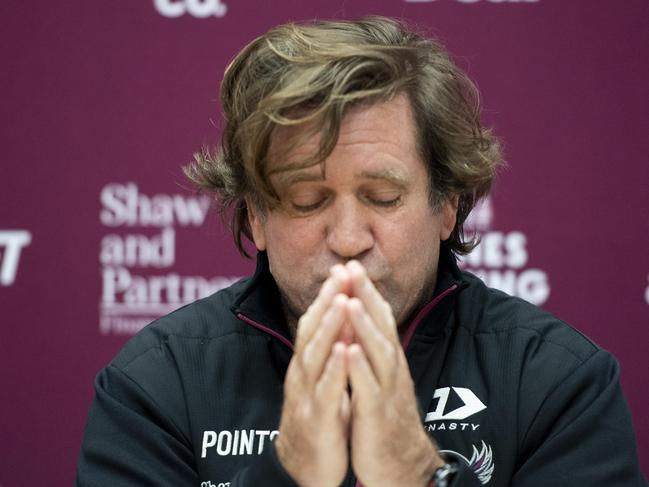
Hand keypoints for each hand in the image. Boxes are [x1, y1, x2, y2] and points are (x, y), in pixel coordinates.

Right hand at [275, 270, 351, 486]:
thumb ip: (328, 352)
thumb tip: (340, 322)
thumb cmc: (318, 418)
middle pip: (313, 330)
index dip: (327, 295)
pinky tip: (344, 352)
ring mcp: (307, 394)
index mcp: (307, 363)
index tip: (342, 269)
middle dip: (327, 300)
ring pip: (316, 355)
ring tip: (341, 301)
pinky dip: (334, 370)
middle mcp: (303, 373)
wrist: (303, 467)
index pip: (315, 321)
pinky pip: (325, 391)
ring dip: (329, 327)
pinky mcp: (316, 418)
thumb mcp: (322, 380)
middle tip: (341, 272)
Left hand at [344, 261, 444, 486]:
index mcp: (389, 360)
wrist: (402, 465)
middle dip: (365, 296)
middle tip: (351, 267)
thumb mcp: (383, 379)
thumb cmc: (387, 419)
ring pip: (377, 353)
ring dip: (363, 326)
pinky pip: (368, 389)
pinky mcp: (378, 414)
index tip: (350, 265)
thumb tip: (365, 325)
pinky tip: (349, 351)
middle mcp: (391, 369)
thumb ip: (376, 352)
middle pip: (380, 326)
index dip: (365, 291)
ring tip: (349, 301)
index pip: (379, 318)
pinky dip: (359, 369)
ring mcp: (387, 391)